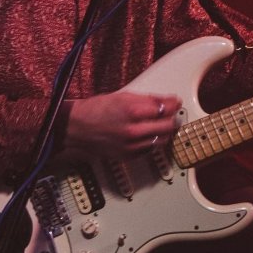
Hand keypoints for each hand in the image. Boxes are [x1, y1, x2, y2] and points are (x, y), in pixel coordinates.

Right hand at [56, 91, 181, 161]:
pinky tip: (148, 134)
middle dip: (173, 118)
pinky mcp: (128, 156)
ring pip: (162, 140)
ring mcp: (132, 145)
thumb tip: (165, 101)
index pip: (166, 108)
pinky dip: (153, 141)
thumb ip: (147, 100)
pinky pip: (150, 149)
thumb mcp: (123, 96)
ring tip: (162, 124)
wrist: (76, 128)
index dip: (174, 104)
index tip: (175, 102)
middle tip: (172, 113)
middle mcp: (134, 130)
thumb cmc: (95, 109)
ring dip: (165, 131)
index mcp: (133, 111)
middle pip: (168, 126)